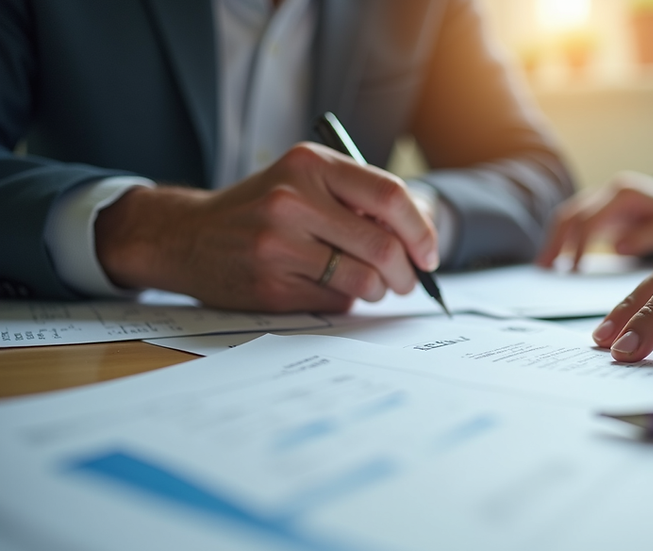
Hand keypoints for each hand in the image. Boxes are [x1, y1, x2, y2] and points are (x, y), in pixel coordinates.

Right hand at [94, 143, 438, 311]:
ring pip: (363, 280)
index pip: (389, 196)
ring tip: (371, 286)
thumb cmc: (261, 208)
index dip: (421, 230)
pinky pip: (335, 300)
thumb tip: (421, 233)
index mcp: (309, 165)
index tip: (430, 253)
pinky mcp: (270, 285)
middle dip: (406, 273)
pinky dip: (345, 299)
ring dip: (379, 290)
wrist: (188, 235)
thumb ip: (357, 198)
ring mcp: (278, 245)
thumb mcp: (304, 181)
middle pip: (382, 246)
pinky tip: (327, 287)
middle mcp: (293, 200)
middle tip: (407, 281)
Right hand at [536, 171, 652, 268]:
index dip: (579, 244)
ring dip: (553, 240)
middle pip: (571, 214)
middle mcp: (606, 190)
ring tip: (542, 266)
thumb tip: (618, 248)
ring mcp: (599, 197)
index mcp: (622, 193)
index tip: (574, 269)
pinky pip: (572, 221)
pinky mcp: (595, 209)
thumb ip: (647, 237)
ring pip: (567, 216)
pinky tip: (552, 258)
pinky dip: (560, 238)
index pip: (590, 218)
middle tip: (545, 268)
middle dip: (556, 241)